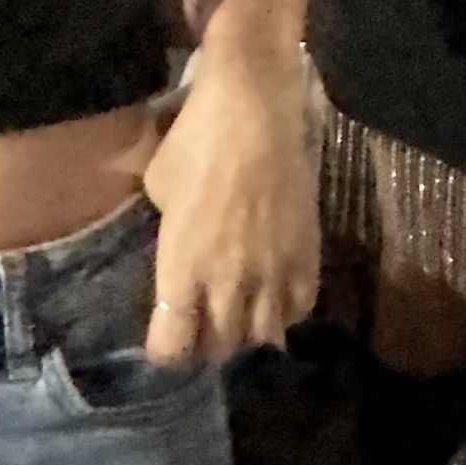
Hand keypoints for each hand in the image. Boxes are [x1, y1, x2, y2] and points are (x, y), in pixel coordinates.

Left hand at [141, 51, 319, 365]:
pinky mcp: (306, 257)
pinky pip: (300, 309)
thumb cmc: (195, 141)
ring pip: (262, 336)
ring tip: (240, 321)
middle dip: (207, 347)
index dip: (167, 353)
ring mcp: (271, 273)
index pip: (173, 343)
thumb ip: (169, 231)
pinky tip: (276, 302)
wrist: (256, 111)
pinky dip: (286, 314)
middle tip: (202, 334)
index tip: (165, 345)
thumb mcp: (159, 187)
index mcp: (182, 267)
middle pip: (220, 346)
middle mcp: (227, 282)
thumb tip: (181, 243)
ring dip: (247, 334)